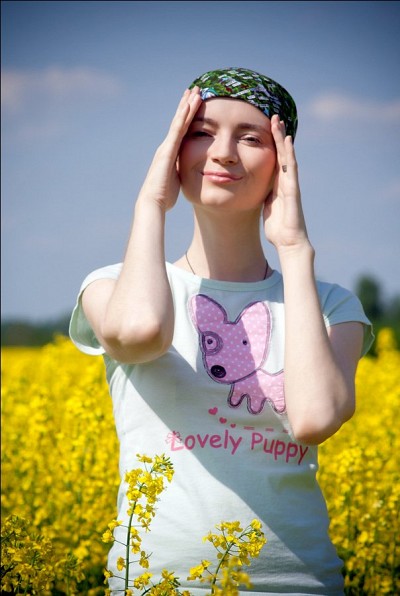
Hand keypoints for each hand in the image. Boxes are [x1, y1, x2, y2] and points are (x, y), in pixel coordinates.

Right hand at [138, 87, 201, 211]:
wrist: (153, 202)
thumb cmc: (164, 196)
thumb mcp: (176, 180)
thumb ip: (180, 172)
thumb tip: (187, 173)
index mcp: (170, 154)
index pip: (181, 131)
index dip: (187, 117)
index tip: (193, 104)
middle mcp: (167, 147)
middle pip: (179, 122)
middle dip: (187, 105)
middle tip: (194, 89)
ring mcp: (167, 147)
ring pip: (179, 121)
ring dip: (187, 105)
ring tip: (195, 90)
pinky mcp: (168, 150)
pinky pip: (177, 130)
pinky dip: (183, 116)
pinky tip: (189, 104)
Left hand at [263, 115, 309, 252]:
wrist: (289, 242)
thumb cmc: (278, 228)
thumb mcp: (266, 207)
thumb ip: (264, 195)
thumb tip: (255, 188)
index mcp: (278, 184)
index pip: (274, 159)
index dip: (271, 144)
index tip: (265, 128)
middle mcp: (286, 181)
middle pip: (282, 153)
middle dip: (277, 135)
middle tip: (273, 115)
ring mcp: (291, 184)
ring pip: (287, 156)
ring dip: (283, 138)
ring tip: (278, 120)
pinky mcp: (293, 190)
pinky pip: (290, 168)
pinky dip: (289, 153)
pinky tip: (287, 140)